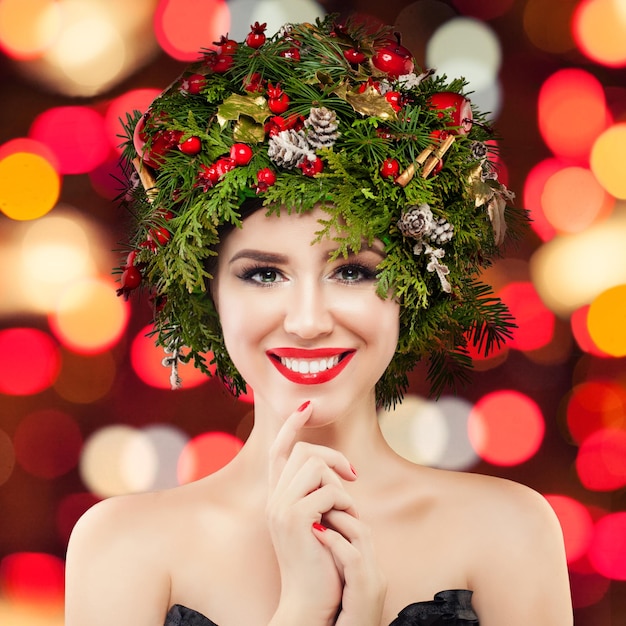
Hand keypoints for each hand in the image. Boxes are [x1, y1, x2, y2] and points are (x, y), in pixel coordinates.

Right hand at [266, 401, 357, 624]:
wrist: (310, 601)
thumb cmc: (320, 561)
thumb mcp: (316, 521)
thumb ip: (316, 492)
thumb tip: (333, 466)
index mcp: (278, 497)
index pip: (279, 450)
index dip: (292, 426)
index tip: (307, 406)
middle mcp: (274, 498)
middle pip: (305, 451)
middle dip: (334, 457)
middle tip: (354, 476)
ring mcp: (281, 507)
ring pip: (316, 466)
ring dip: (340, 485)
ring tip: (346, 512)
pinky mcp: (295, 518)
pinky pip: (328, 491)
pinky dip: (344, 504)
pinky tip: (345, 524)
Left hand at [313, 509, 386, 625]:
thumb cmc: (334, 619)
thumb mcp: (335, 584)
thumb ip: (332, 560)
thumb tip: (315, 531)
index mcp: (366, 568)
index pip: (358, 528)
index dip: (338, 512)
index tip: (315, 503)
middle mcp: (373, 572)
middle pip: (361, 527)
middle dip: (338, 509)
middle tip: (313, 499)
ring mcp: (372, 581)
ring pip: (361, 535)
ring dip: (337, 519)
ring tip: (314, 511)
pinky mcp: (366, 592)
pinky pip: (353, 559)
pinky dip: (335, 542)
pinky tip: (317, 532)